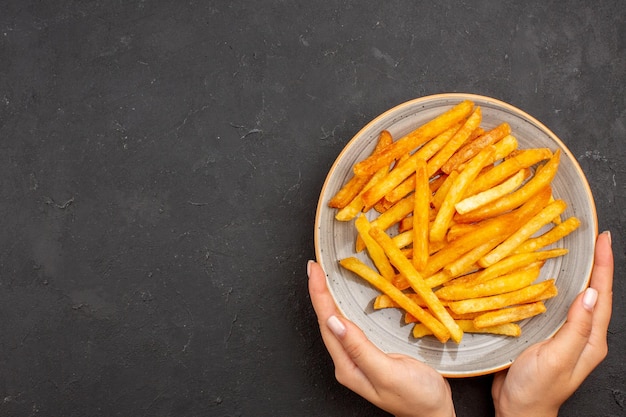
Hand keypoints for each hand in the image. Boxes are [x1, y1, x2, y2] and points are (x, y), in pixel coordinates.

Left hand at [307, 260, 455, 416]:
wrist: (434, 413)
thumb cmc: (416, 398)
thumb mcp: (388, 373)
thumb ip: (361, 349)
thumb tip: (334, 322)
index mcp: (348, 366)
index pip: (327, 324)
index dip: (319, 295)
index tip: (315, 271)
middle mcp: (348, 362)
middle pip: (328, 321)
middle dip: (320, 293)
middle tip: (315, 267)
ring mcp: (358, 358)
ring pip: (338, 322)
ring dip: (329, 298)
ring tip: (323, 278)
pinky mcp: (370, 353)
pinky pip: (352, 325)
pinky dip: (345, 307)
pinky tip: (344, 299)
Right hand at [492, 231, 613, 416]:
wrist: (516, 410)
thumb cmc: (537, 389)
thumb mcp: (558, 358)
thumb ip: (576, 328)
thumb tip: (591, 294)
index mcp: (590, 340)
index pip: (602, 296)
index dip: (603, 266)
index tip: (603, 239)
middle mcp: (581, 335)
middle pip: (592, 293)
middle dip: (595, 265)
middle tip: (591, 238)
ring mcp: (563, 335)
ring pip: (573, 297)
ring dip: (576, 273)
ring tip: (573, 251)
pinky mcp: (544, 335)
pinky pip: (553, 305)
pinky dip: (553, 287)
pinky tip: (543, 277)